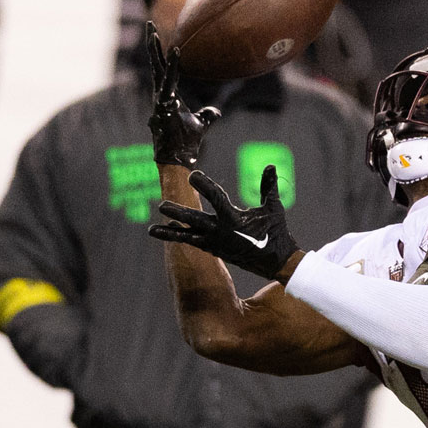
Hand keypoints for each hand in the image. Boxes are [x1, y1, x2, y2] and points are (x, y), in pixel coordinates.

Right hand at [145, 22, 218, 167]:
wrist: (180, 158)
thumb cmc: (186, 142)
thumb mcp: (200, 124)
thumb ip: (207, 116)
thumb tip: (215, 111)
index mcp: (168, 95)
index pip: (164, 70)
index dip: (162, 54)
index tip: (159, 36)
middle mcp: (161, 94)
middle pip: (156, 65)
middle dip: (152, 45)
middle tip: (149, 24)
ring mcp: (160, 99)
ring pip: (159, 70)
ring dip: (156, 51)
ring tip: (154, 33)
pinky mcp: (164, 104)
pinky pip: (169, 81)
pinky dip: (173, 66)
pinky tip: (176, 52)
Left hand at [150, 167, 299, 279]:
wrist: (277, 263)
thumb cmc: (276, 233)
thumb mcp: (273, 208)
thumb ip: (269, 187)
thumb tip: (269, 165)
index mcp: (235, 220)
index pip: (216, 199)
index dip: (204, 185)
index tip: (192, 176)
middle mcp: (222, 233)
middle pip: (195, 220)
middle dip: (178, 212)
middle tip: (161, 205)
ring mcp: (217, 243)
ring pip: (188, 236)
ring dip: (170, 231)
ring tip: (151, 230)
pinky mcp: (215, 250)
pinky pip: (193, 242)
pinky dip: (179, 237)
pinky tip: (167, 230)